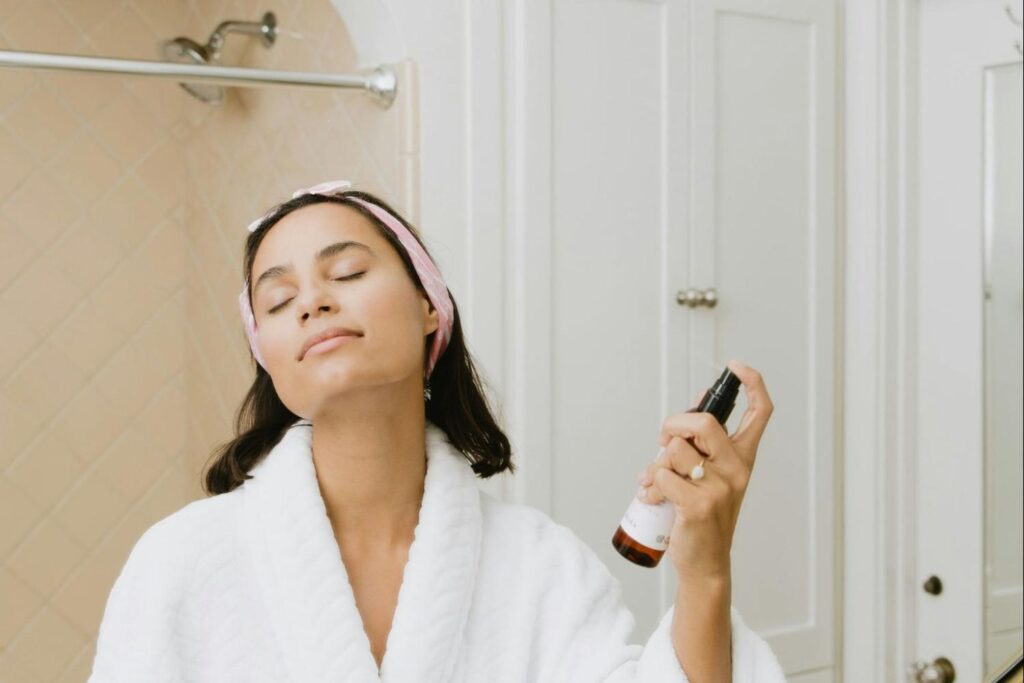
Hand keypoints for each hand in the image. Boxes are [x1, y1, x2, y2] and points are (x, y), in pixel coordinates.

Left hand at [637, 359, 773, 581]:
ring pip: (675, 450)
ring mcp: (720, 487)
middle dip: (674, 424)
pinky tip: (652, 497)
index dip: (752, 383)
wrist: (705, 562)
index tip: (736, 366)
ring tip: (656, 481)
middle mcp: (737, 469)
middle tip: (664, 442)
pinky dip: (650, 484)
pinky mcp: (698, 504)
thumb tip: (692, 407)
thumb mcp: (711, 476)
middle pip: (703, 422)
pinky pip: (662, 475)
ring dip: (656, 463)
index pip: (760, 413)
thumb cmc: (703, 515)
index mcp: (743, 458)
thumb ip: (702, 445)